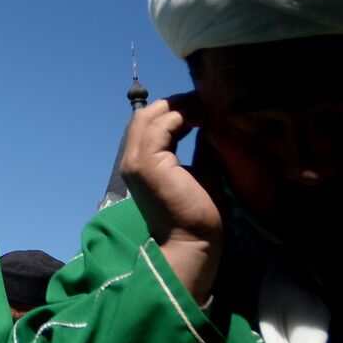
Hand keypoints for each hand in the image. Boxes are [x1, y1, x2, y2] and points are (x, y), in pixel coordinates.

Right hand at [120, 94, 224, 300]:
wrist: (194, 242)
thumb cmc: (199, 213)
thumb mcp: (200, 170)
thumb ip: (199, 145)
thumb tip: (210, 121)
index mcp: (141, 163)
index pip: (150, 124)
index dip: (175, 110)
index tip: (204, 107)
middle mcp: (131, 160)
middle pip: (146, 115)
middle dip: (177, 103)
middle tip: (206, 100)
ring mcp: (136, 162)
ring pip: (150, 116)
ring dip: (180, 106)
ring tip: (206, 107)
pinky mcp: (147, 164)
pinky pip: (161, 126)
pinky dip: (182, 115)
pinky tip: (203, 118)